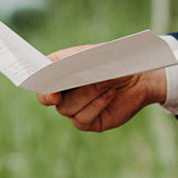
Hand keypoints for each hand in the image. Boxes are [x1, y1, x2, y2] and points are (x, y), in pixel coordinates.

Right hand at [35, 46, 166, 131]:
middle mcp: (64, 92)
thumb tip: (54, 70)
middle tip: (63, 89)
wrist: (140, 77)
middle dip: (54, 93)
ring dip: (86, 94)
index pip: (39, 78)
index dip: (37, 82)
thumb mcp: (94, 55)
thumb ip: (72, 62)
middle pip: (48, 98)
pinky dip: (97, 104)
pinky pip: (82, 118)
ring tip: (105, 81)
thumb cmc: (114, 62)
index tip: (42, 82)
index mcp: (60, 72)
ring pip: (67, 108)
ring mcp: (75, 108)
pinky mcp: (89, 122)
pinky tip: (110, 93)